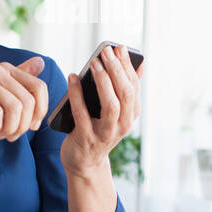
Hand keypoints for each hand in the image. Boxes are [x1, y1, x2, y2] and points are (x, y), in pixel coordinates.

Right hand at [0, 55, 47, 140]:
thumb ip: (17, 80)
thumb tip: (41, 62)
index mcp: (6, 69)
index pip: (39, 88)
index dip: (40, 112)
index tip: (28, 127)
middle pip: (29, 101)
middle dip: (23, 125)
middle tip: (10, 136)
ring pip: (15, 108)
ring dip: (10, 129)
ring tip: (0, 135)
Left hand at [61, 44, 144, 176]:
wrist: (85, 163)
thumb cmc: (98, 129)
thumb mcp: (116, 112)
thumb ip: (126, 89)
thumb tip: (140, 64)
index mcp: (131, 115)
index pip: (133, 87)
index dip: (127, 66)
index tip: (118, 48)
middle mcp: (122, 125)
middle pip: (125, 94)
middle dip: (116, 70)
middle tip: (105, 51)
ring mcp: (105, 133)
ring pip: (111, 105)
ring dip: (102, 81)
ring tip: (93, 63)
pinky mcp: (86, 138)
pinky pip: (82, 114)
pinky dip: (77, 94)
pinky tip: (72, 78)